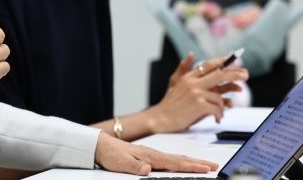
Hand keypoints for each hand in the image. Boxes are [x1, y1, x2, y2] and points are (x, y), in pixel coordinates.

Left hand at [94, 132, 216, 175]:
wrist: (101, 145)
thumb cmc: (111, 154)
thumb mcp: (121, 163)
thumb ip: (135, 166)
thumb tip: (148, 169)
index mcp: (150, 156)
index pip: (175, 163)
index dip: (192, 167)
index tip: (206, 169)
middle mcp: (153, 154)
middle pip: (180, 159)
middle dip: (198, 163)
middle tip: (214, 165)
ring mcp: (152, 154)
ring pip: (176, 158)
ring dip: (192, 161)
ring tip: (204, 164)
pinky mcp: (148, 156)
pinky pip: (169, 159)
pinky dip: (181, 161)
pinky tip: (183, 163)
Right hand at [149, 54, 248, 131]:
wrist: (161, 118)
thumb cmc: (169, 102)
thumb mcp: (175, 82)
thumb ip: (183, 68)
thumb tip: (191, 54)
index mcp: (189, 76)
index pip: (209, 65)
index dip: (223, 61)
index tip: (236, 60)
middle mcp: (193, 82)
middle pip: (219, 74)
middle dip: (235, 74)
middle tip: (246, 75)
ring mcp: (196, 93)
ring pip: (220, 96)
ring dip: (223, 106)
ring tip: (220, 111)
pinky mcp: (199, 104)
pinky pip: (218, 108)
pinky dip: (219, 114)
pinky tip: (216, 118)